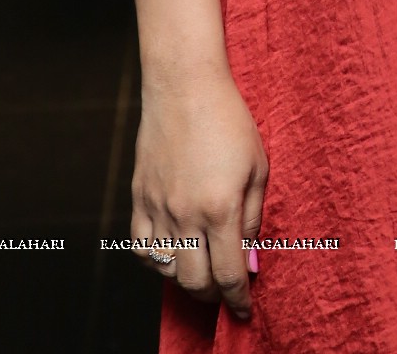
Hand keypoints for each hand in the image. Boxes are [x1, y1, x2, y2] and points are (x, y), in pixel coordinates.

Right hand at [130, 67, 268, 320]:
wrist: (185, 86)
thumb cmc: (229, 120)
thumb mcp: (258, 167)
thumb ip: (254, 219)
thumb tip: (251, 262)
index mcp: (220, 209)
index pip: (229, 275)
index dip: (239, 300)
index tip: (245, 311)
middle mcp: (186, 215)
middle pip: (196, 282)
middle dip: (215, 295)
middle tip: (227, 290)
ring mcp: (158, 208)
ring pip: (168, 270)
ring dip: (188, 279)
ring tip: (203, 270)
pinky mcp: (139, 197)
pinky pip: (142, 248)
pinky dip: (157, 262)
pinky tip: (173, 254)